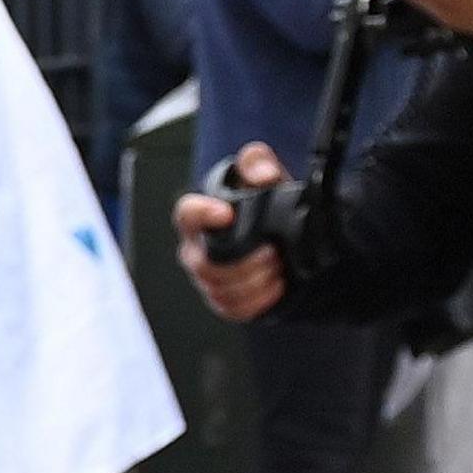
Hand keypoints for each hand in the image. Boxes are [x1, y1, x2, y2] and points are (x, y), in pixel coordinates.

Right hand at [171, 141, 295, 322]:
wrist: (286, 238)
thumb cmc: (267, 205)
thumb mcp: (267, 177)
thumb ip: (258, 163)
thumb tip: (261, 173)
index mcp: (201, 217)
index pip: (186, 214)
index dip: (201, 215)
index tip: (227, 213)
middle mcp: (196, 250)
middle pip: (204, 265)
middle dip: (243, 263)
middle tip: (272, 252)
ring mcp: (208, 279)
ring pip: (219, 290)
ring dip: (254, 282)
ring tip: (278, 268)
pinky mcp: (224, 301)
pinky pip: (231, 309)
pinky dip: (257, 301)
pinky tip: (276, 287)